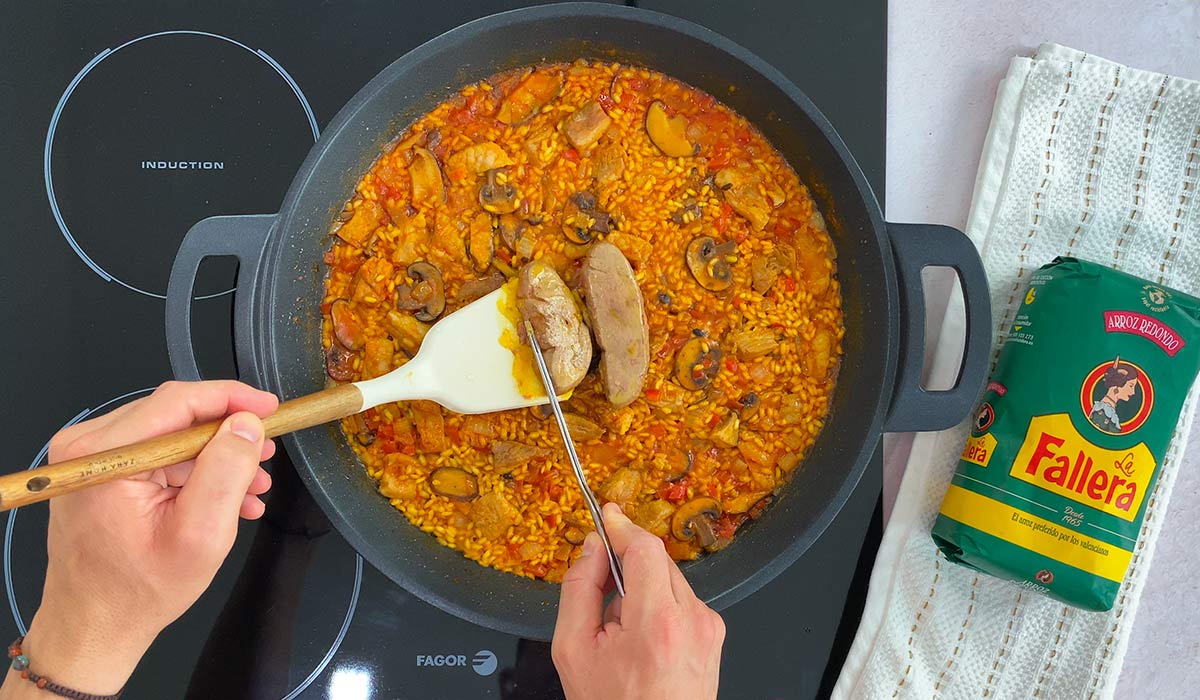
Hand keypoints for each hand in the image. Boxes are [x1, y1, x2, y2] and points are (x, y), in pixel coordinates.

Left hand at [0, 381, 277, 697]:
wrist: (94, 628)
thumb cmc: (139, 591)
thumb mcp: (200, 534)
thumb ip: (226, 472)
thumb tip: (247, 424)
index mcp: (105, 454)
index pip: (178, 401)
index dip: (232, 399)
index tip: (271, 410)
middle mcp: (89, 447)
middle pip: (176, 415)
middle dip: (228, 435)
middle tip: (268, 453)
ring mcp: (93, 459)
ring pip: (172, 435)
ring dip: (217, 458)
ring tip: (254, 486)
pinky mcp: (102, 472)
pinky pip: (159, 456)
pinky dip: (196, 472)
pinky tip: (227, 498)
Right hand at [552, 502, 724, 699]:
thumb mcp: (574, 650)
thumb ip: (578, 589)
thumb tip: (592, 548)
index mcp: (657, 623)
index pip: (645, 549)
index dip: (623, 526)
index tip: (608, 515)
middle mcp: (693, 621)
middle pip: (657, 561)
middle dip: (627, 567)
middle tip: (602, 594)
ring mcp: (708, 628)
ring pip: (669, 580)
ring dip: (644, 590)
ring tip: (624, 633)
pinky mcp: (714, 634)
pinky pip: (682, 600)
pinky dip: (660, 607)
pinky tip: (644, 640)